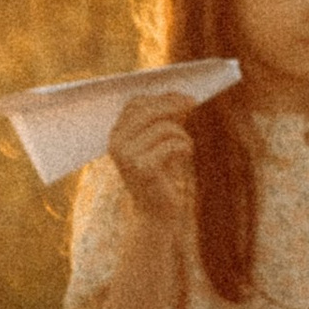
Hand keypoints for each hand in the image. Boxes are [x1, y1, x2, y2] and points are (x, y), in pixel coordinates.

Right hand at [108, 89, 199, 230]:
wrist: (156, 213)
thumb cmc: (160, 176)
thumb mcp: (159, 144)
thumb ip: (165, 121)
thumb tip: (182, 97)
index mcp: (115, 136)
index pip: (134, 104)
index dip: (159, 97)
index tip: (181, 95)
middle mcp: (116, 144)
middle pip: (147, 110)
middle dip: (173, 104)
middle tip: (194, 102)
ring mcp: (128, 156)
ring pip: (163, 127)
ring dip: (181, 133)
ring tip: (185, 145)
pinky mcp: (144, 168)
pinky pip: (172, 144)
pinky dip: (185, 145)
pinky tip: (186, 154)